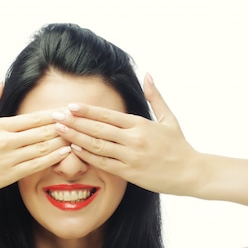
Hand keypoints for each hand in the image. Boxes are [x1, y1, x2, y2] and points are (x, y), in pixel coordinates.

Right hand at [0, 82, 70, 197]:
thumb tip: (0, 80)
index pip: (32, 118)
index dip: (52, 114)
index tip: (67, 110)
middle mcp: (6, 142)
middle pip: (42, 132)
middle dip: (63, 126)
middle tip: (79, 122)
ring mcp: (9, 160)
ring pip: (43, 148)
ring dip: (62, 141)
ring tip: (78, 135)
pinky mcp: (10, 176)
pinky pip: (37, 165)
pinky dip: (53, 158)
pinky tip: (66, 153)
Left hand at [53, 74, 200, 195]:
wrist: (191, 172)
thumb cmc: (179, 145)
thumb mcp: (169, 118)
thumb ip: (155, 96)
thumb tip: (148, 74)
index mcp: (140, 124)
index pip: (108, 115)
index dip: (87, 110)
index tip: (71, 106)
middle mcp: (133, 140)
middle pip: (98, 129)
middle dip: (75, 121)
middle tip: (56, 116)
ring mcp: (130, 157)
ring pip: (97, 146)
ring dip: (76, 137)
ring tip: (60, 130)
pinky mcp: (129, 173)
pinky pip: (104, 164)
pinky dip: (88, 156)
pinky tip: (74, 148)